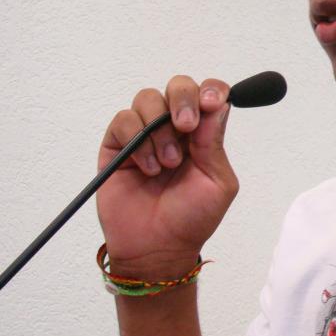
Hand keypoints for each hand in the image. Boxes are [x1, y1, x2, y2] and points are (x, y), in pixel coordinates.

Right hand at [96, 75, 238, 278]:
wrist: (158, 249)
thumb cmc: (191, 218)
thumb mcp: (217, 182)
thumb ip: (214, 142)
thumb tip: (219, 104)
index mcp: (202, 133)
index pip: (207, 94)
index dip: (210, 90)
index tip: (211, 102)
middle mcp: (173, 127)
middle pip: (178, 86)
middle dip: (183, 99)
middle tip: (186, 126)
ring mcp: (144, 134)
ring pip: (147, 98)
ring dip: (159, 129)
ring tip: (168, 164)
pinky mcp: (117, 146)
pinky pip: (122, 120)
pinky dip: (136, 140)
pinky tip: (148, 168)